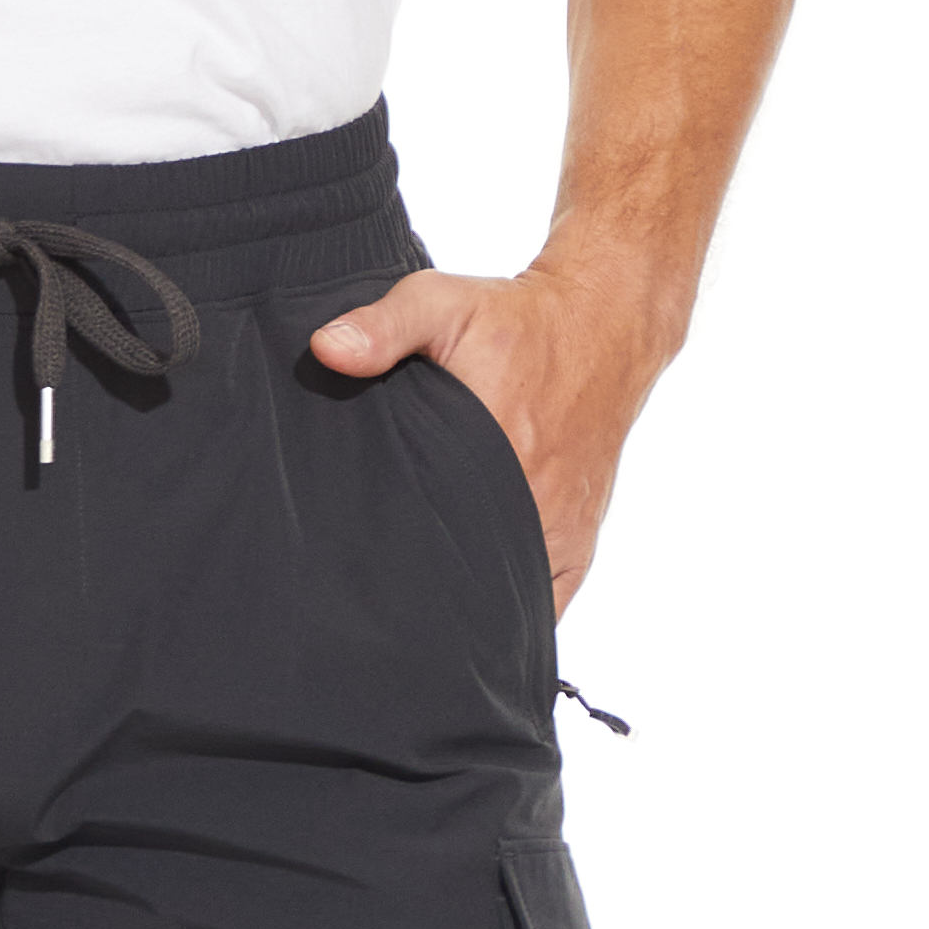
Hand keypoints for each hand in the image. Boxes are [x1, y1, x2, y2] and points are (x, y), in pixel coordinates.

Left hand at [305, 246, 671, 608]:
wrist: (602, 329)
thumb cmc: (516, 321)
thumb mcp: (442, 304)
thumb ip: (383, 328)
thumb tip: (326, 350)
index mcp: (494, 452)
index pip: (427, 537)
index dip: (388, 562)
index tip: (356, 570)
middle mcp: (532, 503)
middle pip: (464, 581)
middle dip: (420, 595)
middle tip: (374, 603)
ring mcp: (559, 531)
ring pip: (505, 603)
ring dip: (466, 612)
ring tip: (416, 621)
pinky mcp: (579, 544)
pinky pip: (546, 606)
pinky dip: (513, 620)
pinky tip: (473, 625)